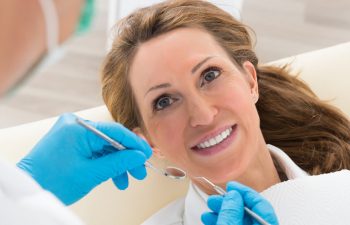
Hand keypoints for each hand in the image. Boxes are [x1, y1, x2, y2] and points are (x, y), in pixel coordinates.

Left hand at [17, 113, 151, 204]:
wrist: (29, 189)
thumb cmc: (52, 181)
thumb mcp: (91, 173)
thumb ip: (118, 162)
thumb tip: (138, 156)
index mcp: (78, 127)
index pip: (115, 131)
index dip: (134, 144)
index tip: (146, 154)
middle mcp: (75, 124)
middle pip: (110, 139)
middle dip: (126, 157)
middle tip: (138, 171)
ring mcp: (72, 132)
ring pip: (103, 146)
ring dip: (116, 163)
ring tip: (125, 179)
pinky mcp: (70, 141)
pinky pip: (94, 149)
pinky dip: (104, 162)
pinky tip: (113, 176)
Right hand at [201, 181, 278, 224]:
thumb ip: (231, 212)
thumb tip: (233, 195)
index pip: (261, 205)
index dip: (245, 192)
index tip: (232, 185)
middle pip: (249, 212)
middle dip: (230, 201)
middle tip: (216, 197)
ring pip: (239, 219)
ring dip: (223, 210)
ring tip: (210, 206)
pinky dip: (223, 219)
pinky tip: (211, 217)